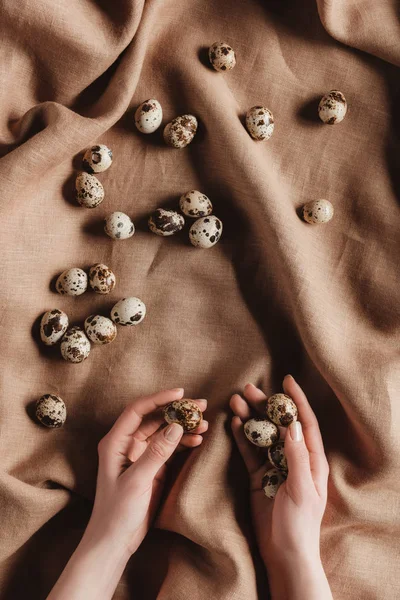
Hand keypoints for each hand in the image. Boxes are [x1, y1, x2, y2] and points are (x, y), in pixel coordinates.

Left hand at [87, 387, 207, 554]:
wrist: (113, 542)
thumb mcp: (137, 481)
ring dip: (183, 427)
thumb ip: (156, 453)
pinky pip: (168, 448)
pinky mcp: (150, 467)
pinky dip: (182, 443)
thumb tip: (176, 427)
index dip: (159, 399)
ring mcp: (139, 455)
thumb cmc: (116, 512)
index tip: (181, 393)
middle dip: (177, 411)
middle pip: (154, 418)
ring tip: (204, 424)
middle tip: (201, 406)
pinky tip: (197, 441)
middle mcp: (126, 444)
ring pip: (163, 432)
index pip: (138, 410)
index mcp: (115, 442)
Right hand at [230, 375, 331, 599]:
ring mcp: (274, 466)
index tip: (287, 379)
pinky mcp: (258, 476)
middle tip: (248, 388)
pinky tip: (233, 422)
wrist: (284, 554)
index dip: (297, 400)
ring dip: (249, 417)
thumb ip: (296, 456)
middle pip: (278, 425)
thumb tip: (292, 425)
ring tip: (234, 400)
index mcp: (311, 460)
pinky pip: (249, 451)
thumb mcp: (301, 489)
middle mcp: (293, 458)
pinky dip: (242, 436)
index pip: (305, 423)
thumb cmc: (300, 524)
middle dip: (265, 405)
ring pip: (261, 435)